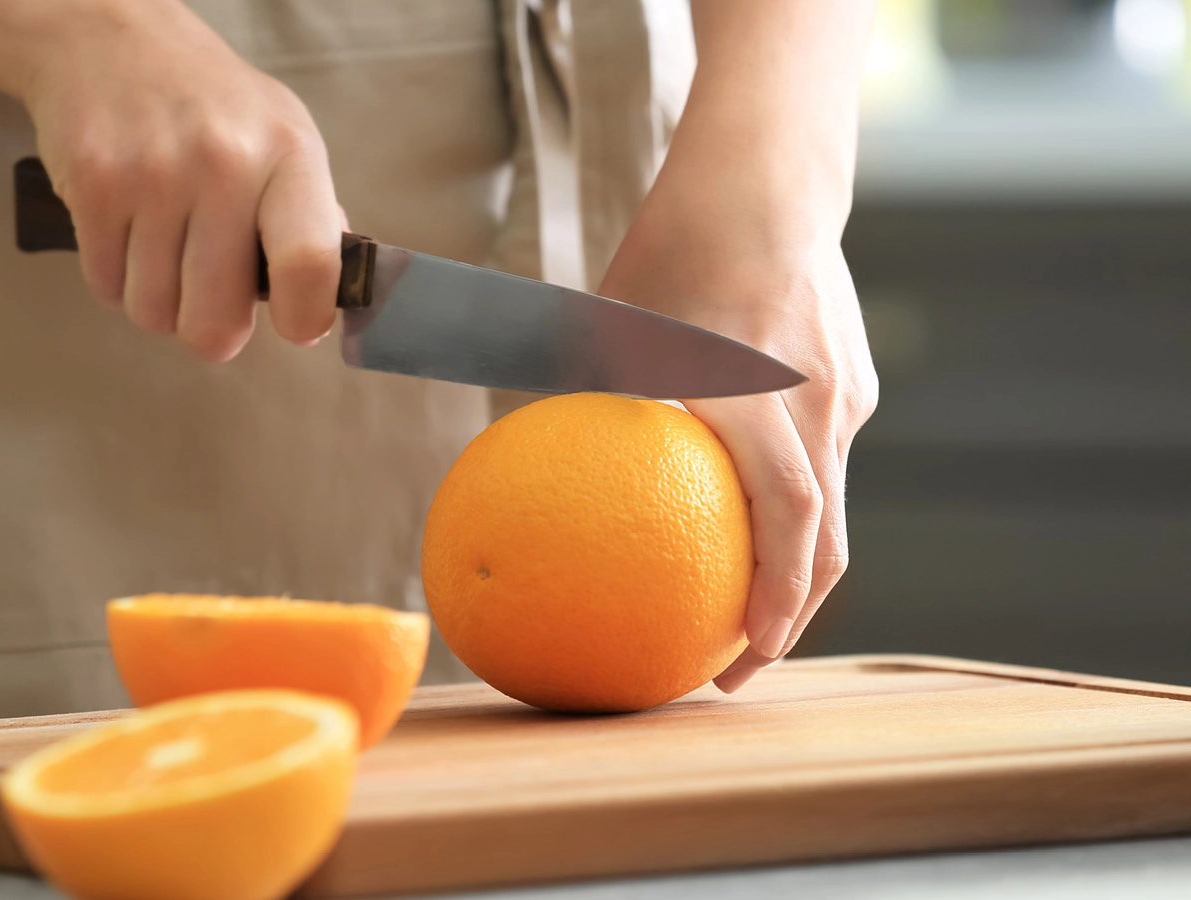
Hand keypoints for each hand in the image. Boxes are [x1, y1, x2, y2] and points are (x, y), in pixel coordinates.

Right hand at [16, 0, 342, 360]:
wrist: (108, 39)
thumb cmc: (209, 102)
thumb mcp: (283, 136)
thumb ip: (310, 217)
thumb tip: (327, 296)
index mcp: (288, 154)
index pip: (308, 263)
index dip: (303, 318)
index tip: (295, 326)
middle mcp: (224, 163)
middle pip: (215, 320)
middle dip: (211, 329)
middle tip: (210, 298)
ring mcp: (153, 174)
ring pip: (153, 313)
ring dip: (157, 301)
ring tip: (164, 250)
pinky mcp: (94, 185)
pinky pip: (106, 288)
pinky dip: (116, 278)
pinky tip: (128, 233)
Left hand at [598, 166, 878, 693]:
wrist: (764, 182)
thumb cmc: (672, 249)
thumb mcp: (612, 322)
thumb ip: (577, 393)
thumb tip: (514, 457)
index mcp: (756, 396)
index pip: (788, 516)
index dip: (777, 597)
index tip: (745, 654)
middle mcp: (815, 405)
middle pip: (827, 537)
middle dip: (789, 615)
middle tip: (738, 666)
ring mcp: (844, 394)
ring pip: (831, 503)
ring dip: (794, 566)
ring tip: (745, 610)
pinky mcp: (854, 381)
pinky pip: (826, 458)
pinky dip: (797, 505)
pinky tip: (748, 517)